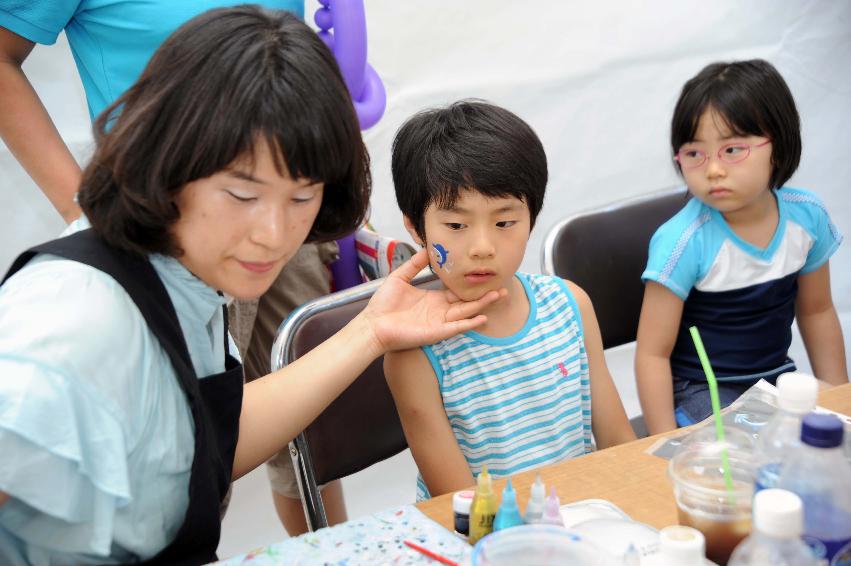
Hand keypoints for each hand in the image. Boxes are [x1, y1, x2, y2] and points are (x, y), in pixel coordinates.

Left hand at [363, 250, 505, 352]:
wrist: (372, 324)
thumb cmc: (382, 305)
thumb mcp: (400, 278)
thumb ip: (414, 265)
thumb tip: (426, 249)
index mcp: (433, 299)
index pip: (457, 290)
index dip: (470, 284)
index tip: (484, 274)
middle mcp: (440, 310)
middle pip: (467, 301)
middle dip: (484, 294)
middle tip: (502, 286)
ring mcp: (440, 322)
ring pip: (467, 312)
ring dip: (483, 304)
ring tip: (499, 294)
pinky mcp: (436, 332)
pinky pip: (457, 327)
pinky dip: (470, 322)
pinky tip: (483, 317)